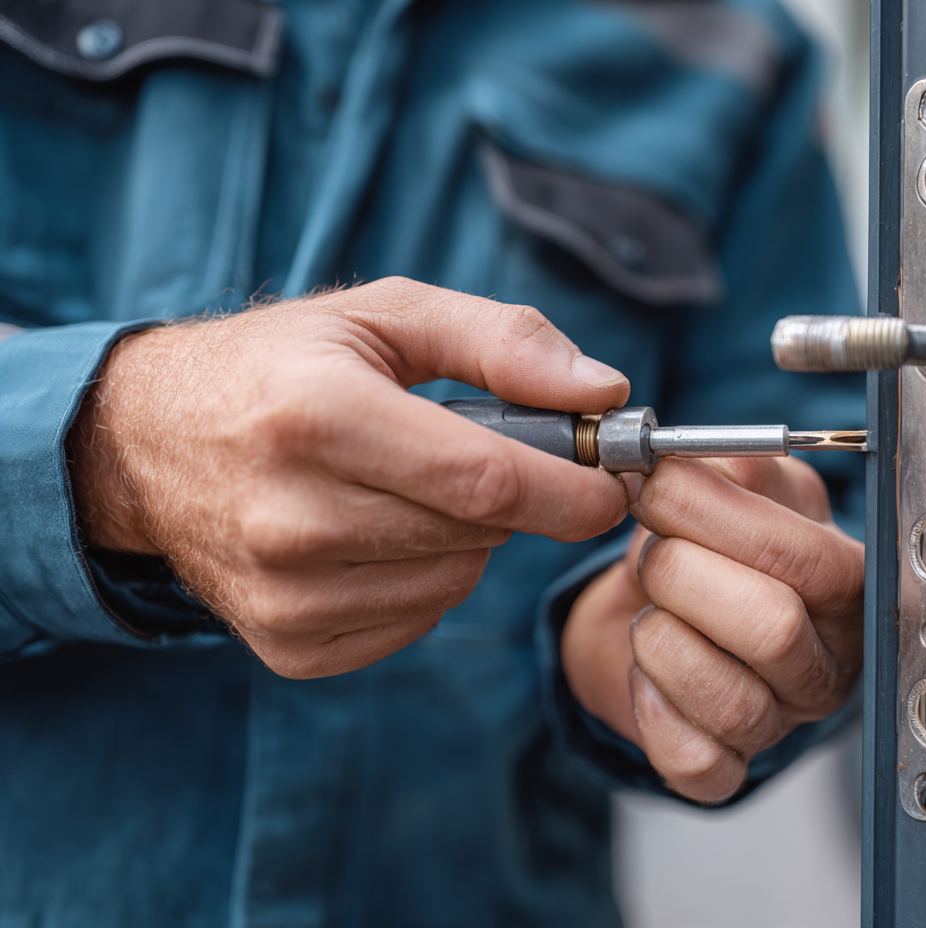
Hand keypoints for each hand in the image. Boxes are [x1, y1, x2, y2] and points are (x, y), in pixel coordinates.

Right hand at [69, 278, 629, 677]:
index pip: (486, 480)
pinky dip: (425, 579)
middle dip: (515, 498)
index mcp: (318, 415)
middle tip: (494, 456)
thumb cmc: (282, 366)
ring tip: (411, 487)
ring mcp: (284, 592)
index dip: (572, 489)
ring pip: (455, 582)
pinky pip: (417, 620)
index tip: (613, 482)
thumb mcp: (384, 317)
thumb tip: (605, 394)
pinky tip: (378, 534)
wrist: (147, 443)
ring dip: (466, 538)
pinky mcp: (288, 643)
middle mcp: (291, 515)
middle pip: (477, 535)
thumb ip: (502, 342)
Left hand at [561, 457, 862, 803]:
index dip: (713, 516)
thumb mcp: (729, 486)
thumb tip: (676, 462)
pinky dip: (651, 711)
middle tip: (652, 554)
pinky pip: (695, 761)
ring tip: (651, 612)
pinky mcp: (728, 766)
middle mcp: (829, 658)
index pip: (802, 556)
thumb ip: (718, 467)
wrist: (647, 605)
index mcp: (846, 579)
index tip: (656, 485)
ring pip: (731, 700)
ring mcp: (783, 720)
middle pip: (772, 628)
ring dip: (661, 641)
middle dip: (682, 575)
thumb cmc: (702, 542)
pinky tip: (646, 674)